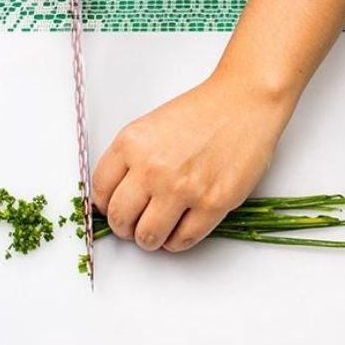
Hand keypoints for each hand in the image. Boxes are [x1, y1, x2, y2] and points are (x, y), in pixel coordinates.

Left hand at [92, 73, 296, 251]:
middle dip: (125, 229)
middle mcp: (152, 168)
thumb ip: (130, 160)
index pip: (101, 193)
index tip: (116, 210)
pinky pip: (182, 241)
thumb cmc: (201, 113)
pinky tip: (179, 230)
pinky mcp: (212, 203)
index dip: (107, 207)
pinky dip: (177, 242)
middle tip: (134, 227)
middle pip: (121, 219)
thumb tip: (118, 198)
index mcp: (131, 144)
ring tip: (157, 231)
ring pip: (148, 236)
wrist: (243, 102)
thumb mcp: (150, 127)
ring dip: (150, 240)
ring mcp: (182, 188)